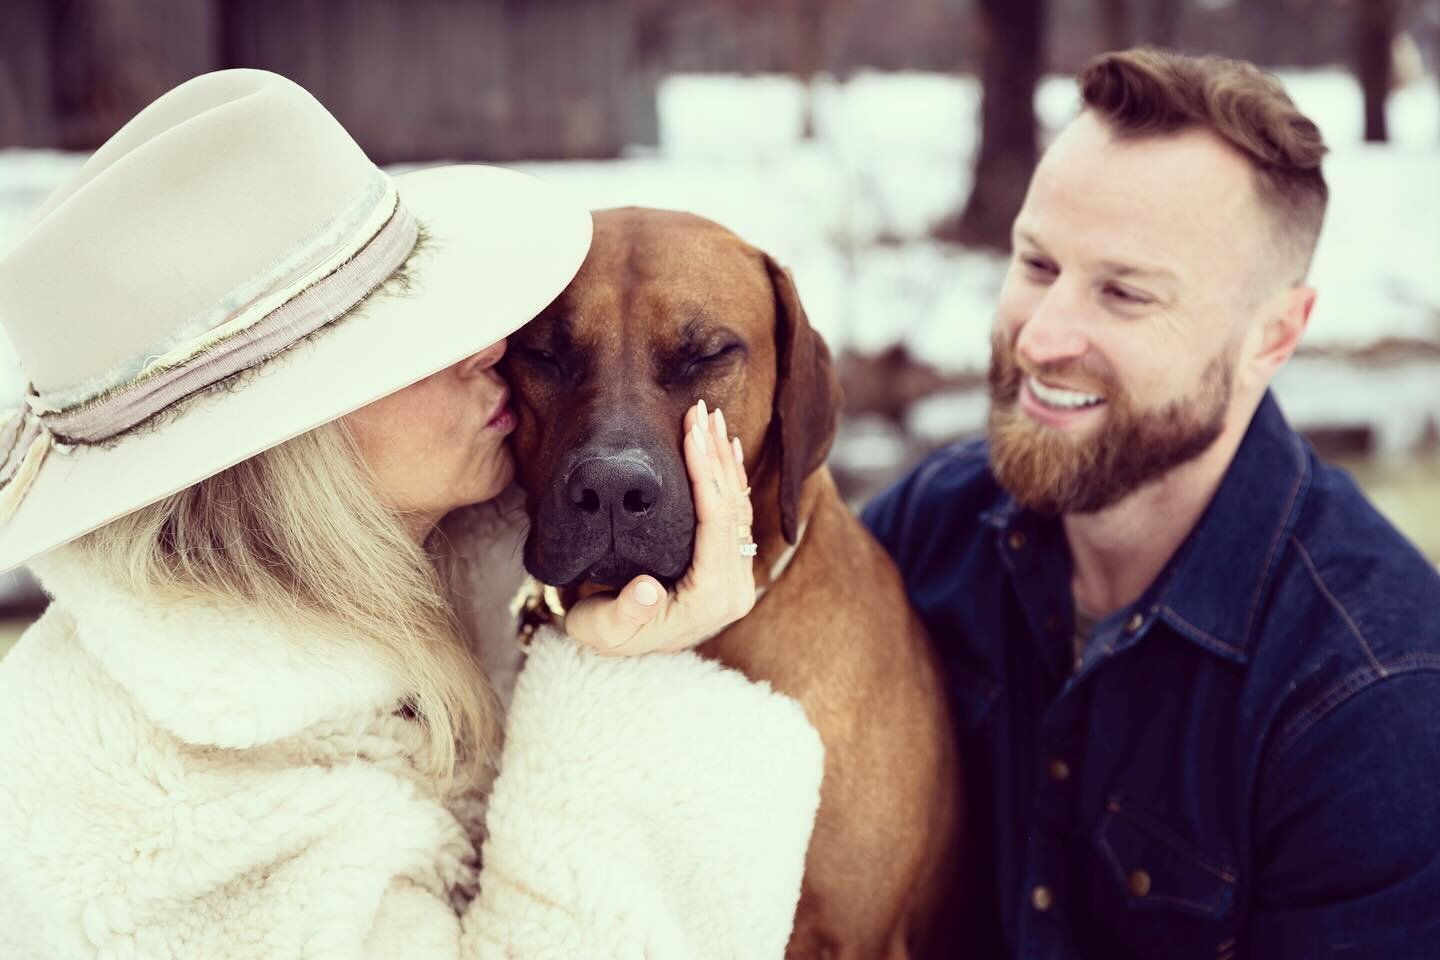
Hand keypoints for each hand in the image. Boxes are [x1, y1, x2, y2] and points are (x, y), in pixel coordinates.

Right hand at [564, 399, 755, 655]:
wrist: (621, 651)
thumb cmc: (606, 637)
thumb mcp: (603, 631)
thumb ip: (624, 615)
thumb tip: (644, 592)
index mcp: (711, 600)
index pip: (716, 525)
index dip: (707, 476)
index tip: (692, 434)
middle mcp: (734, 589)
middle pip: (734, 510)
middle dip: (718, 456)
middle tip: (703, 411)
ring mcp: (737, 578)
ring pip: (739, 508)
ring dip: (726, 460)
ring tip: (713, 417)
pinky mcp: (731, 567)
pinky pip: (737, 515)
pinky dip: (730, 477)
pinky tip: (726, 447)